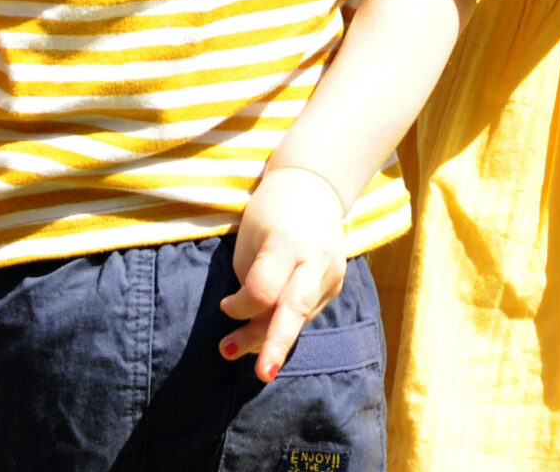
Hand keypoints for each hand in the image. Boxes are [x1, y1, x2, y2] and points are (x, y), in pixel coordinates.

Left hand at [220, 165, 347, 380]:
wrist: (316, 186)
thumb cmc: (271, 212)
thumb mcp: (251, 237)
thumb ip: (252, 282)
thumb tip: (249, 325)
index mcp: (288, 242)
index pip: (263, 289)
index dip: (239, 306)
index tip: (223, 307)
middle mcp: (315, 260)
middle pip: (294, 309)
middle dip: (275, 344)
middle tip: (261, 374)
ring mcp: (331, 273)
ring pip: (299, 318)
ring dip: (269, 339)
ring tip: (234, 350)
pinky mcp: (336, 284)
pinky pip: (306, 312)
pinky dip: (284, 324)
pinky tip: (264, 333)